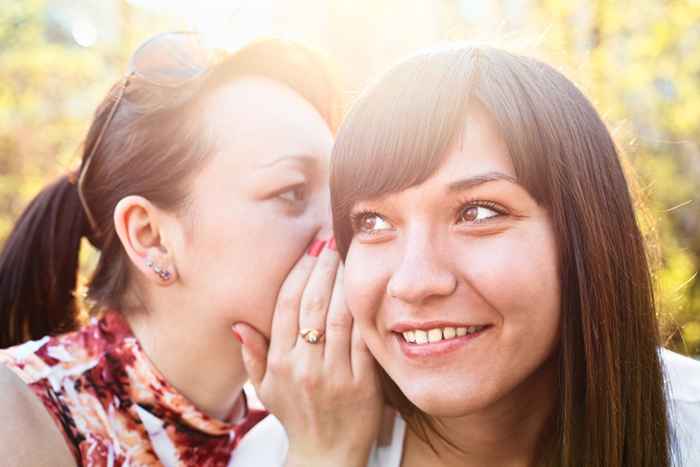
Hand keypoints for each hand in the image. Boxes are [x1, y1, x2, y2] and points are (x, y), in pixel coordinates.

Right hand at [233, 237, 382, 466]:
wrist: (326, 454)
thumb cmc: (296, 415)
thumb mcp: (266, 389)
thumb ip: (252, 355)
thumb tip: (239, 324)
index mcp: (279, 363)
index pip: (287, 306)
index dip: (299, 272)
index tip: (310, 248)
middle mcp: (304, 366)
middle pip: (313, 304)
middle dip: (322, 266)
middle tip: (330, 240)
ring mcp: (334, 374)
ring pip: (338, 316)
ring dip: (343, 281)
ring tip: (348, 254)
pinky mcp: (362, 382)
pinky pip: (362, 338)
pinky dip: (363, 311)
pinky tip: (367, 288)